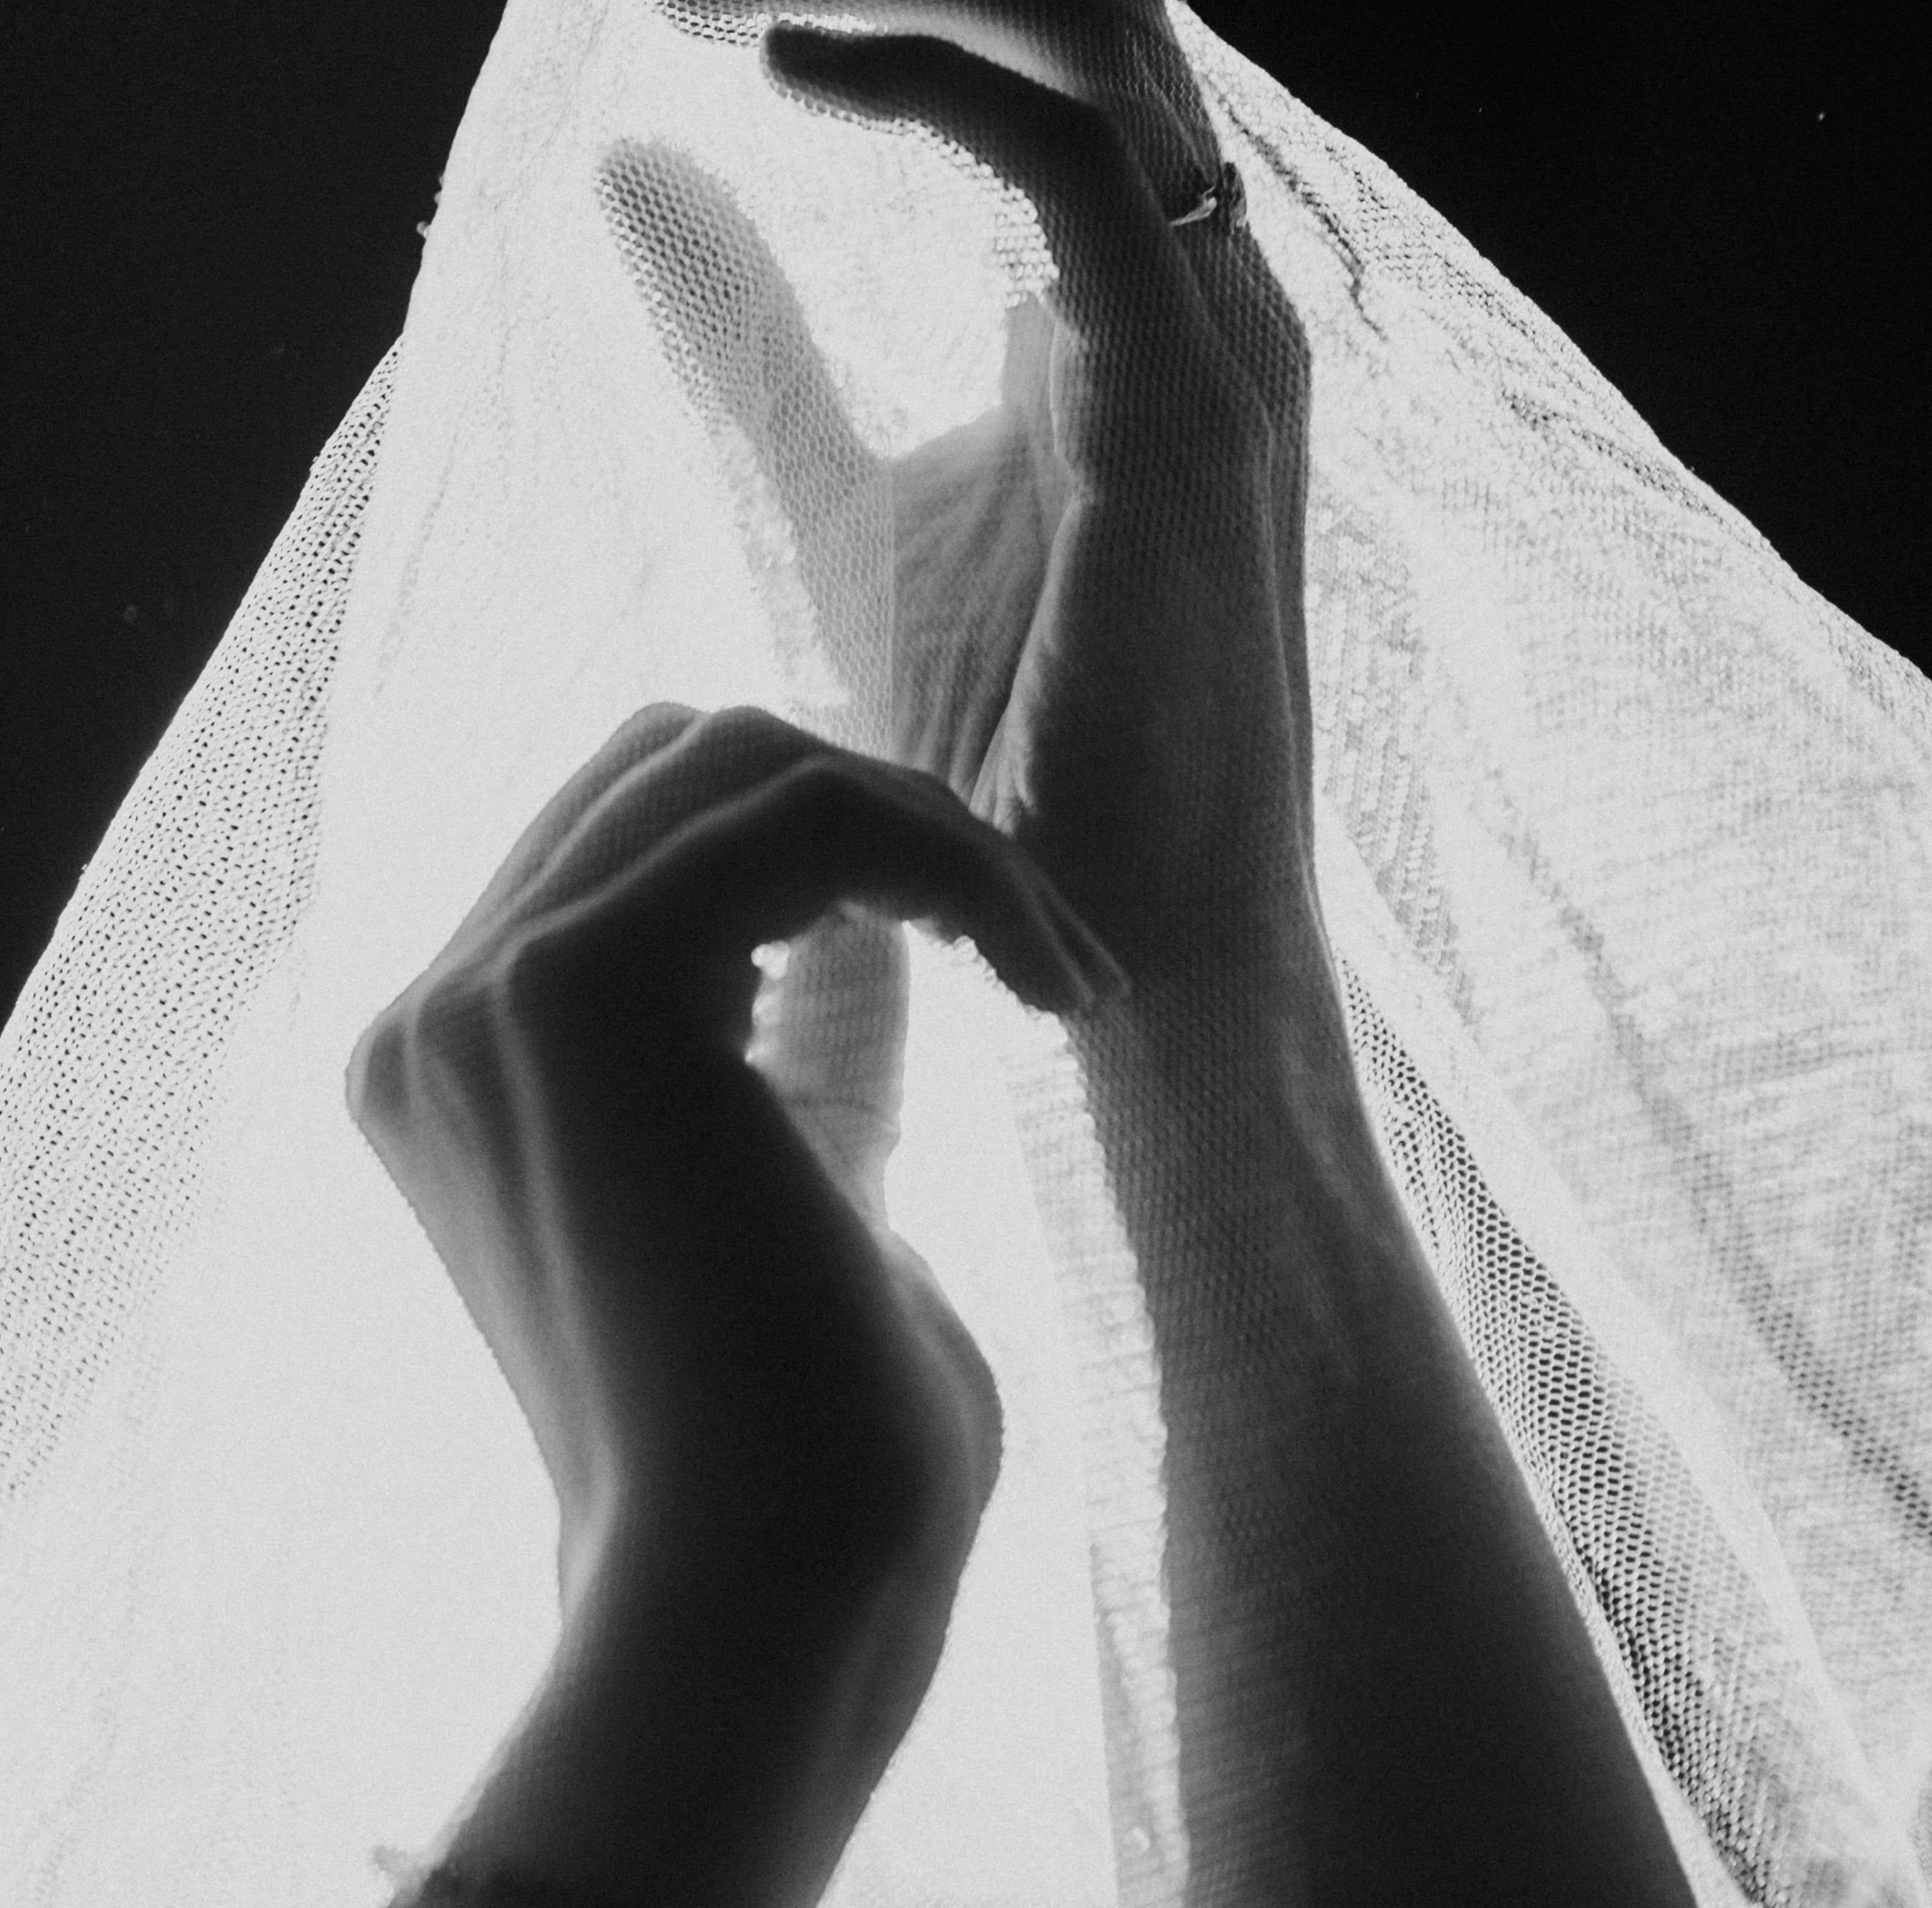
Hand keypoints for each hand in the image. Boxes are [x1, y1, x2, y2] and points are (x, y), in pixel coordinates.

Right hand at [345, 703, 1127, 1613]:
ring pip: (755, 764)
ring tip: (1061, 975)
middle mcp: (445, 1007)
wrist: (768, 1596)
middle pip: (688, 760)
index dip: (836, 847)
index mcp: (473, 1058)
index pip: (645, 826)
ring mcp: (487, 988)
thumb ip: (803, 1028)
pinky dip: (954, 863)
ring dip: (938, 838)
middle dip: (886, 818)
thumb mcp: (806, 1172)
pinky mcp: (577, 983)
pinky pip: (810, 812)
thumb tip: (881, 888)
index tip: (996, 960)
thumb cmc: (816, 1435)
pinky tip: (1049, 983)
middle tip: (1039, 954)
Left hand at [624, 0, 1316, 1015]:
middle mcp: (1205, 291)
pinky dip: (922, 85)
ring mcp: (1219, 340)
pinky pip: (1077, 167)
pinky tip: (773, 66)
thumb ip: (752, 336)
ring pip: (1093, 36)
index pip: (1052, 42)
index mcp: (1139, 305)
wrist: (1126, 943)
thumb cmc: (1002, 744)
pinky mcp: (1191, 409)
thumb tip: (628, 175)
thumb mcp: (837, 488)